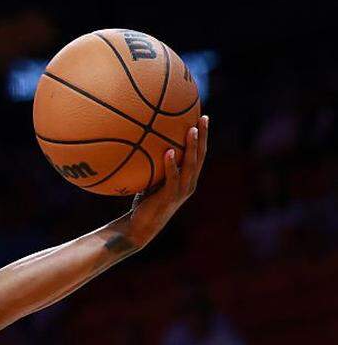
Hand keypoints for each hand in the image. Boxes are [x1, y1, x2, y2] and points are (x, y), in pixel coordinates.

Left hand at [127, 115, 208, 247]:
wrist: (140, 227)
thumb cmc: (144, 202)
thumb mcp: (151, 180)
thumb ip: (153, 164)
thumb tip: (142, 141)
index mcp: (188, 179)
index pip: (199, 155)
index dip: (203, 137)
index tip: (203, 118)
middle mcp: (189, 184)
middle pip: (200, 157)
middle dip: (204, 137)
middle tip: (204, 118)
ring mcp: (181, 192)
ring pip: (191, 166)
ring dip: (192, 148)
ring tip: (192, 130)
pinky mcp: (169, 198)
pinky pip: (172, 179)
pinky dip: (171, 165)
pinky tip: (168, 152)